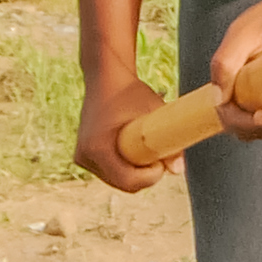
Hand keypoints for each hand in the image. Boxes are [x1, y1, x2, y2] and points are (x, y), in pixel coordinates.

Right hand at [75, 75, 174, 193]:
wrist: (106, 77)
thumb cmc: (130, 91)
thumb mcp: (154, 112)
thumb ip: (169, 141)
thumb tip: (178, 170)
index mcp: (97, 148)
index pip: (127, 181)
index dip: (150, 177)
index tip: (162, 161)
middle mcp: (85, 156)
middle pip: (123, 184)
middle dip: (145, 176)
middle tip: (159, 156)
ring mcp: (83, 158)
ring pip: (118, 181)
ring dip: (136, 173)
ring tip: (147, 149)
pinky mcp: (85, 156)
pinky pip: (111, 173)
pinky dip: (126, 168)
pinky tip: (135, 150)